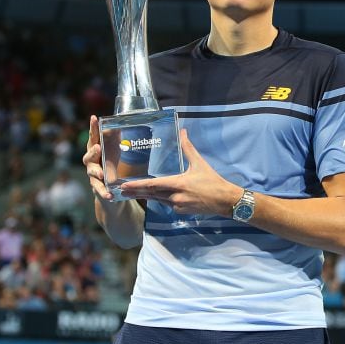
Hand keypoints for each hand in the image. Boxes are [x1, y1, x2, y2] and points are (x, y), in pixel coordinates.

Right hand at [82, 115, 112, 200]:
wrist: (110, 188)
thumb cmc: (111, 163)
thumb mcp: (115, 149)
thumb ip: (116, 137)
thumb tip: (123, 121)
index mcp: (95, 150)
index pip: (93, 137)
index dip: (93, 128)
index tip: (94, 118)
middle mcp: (91, 162)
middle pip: (88, 156)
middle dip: (92, 152)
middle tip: (98, 147)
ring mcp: (92, 175)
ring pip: (92, 173)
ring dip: (96, 172)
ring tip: (102, 174)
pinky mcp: (97, 187)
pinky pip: (99, 190)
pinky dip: (103, 193)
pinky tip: (109, 196)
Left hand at [120, 129, 240, 215]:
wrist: (224, 200)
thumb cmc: (212, 181)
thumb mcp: (199, 163)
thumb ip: (188, 148)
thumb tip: (183, 131)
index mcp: (178, 184)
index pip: (152, 185)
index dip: (137, 185)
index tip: (124, 185)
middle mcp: (175, 197)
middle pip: (151, 195)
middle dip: (135, 192)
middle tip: (120, 191)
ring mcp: (177, 205)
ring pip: (158, 200)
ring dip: (145, 196)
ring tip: (131, 193)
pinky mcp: (181, 211)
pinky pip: (167, 204)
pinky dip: (160, 199)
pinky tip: (154, 196)